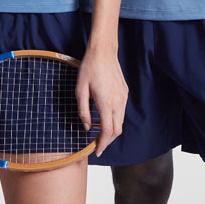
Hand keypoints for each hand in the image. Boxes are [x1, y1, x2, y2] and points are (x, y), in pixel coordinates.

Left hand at [76, 42, 127, 156]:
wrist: (103, 52)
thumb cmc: (89, 68)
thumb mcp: (80, 90)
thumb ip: (83, 111)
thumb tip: (87, 126)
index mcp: (106, 103)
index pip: (108, 132)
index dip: (103, 144)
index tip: (97, 151)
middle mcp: (118, 102)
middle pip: (117, 131)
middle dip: (108, 141)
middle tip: (97, 145)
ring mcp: (123, 97)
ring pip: (121, 122)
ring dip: (111, 130)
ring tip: (98, 130)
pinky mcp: (124, 93)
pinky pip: (121, 111)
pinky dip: (114, 119)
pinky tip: (103, 116)